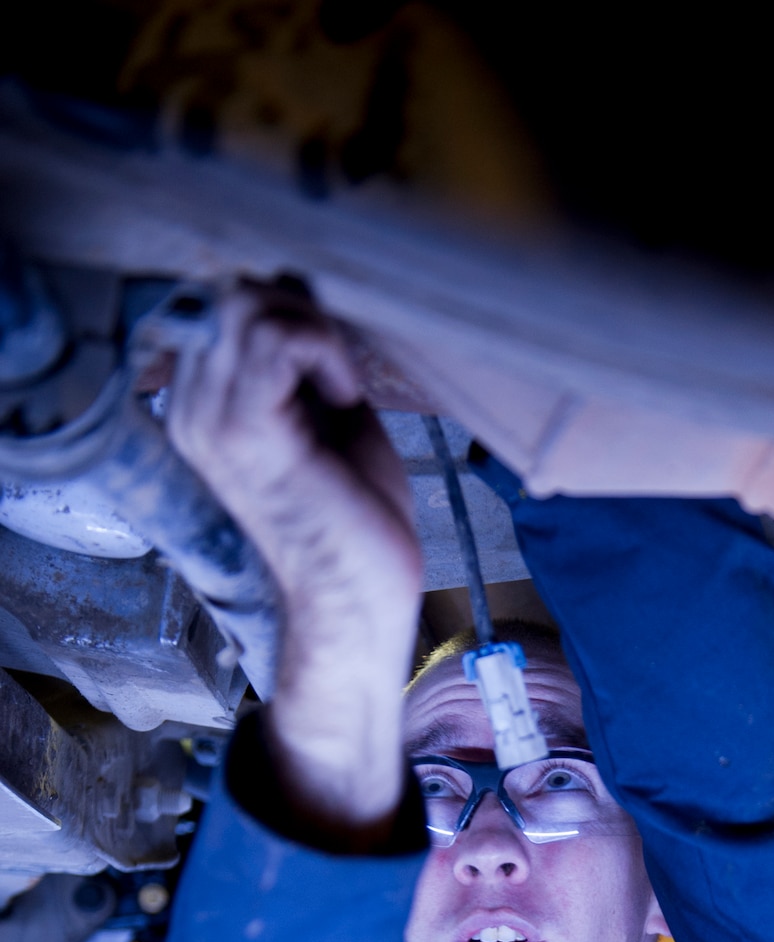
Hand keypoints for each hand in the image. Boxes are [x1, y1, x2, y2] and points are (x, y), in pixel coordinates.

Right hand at [168, 282, 423, 836]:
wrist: (358, 600)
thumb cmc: (355, 520)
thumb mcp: (329, 415)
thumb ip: (304, 357)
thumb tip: (296, 286)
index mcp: (203, 408)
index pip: (222, 304)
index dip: (286, 313)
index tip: (330, 367)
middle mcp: (192, 411)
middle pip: (229, 293)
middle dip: (301, 313)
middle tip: (340, 374)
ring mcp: (211, 422)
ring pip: (246, 303)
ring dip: (314, 331)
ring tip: (342, 389)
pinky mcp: (246, 434)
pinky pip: (276, 338)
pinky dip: (324, 350)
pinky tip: (344, 399)